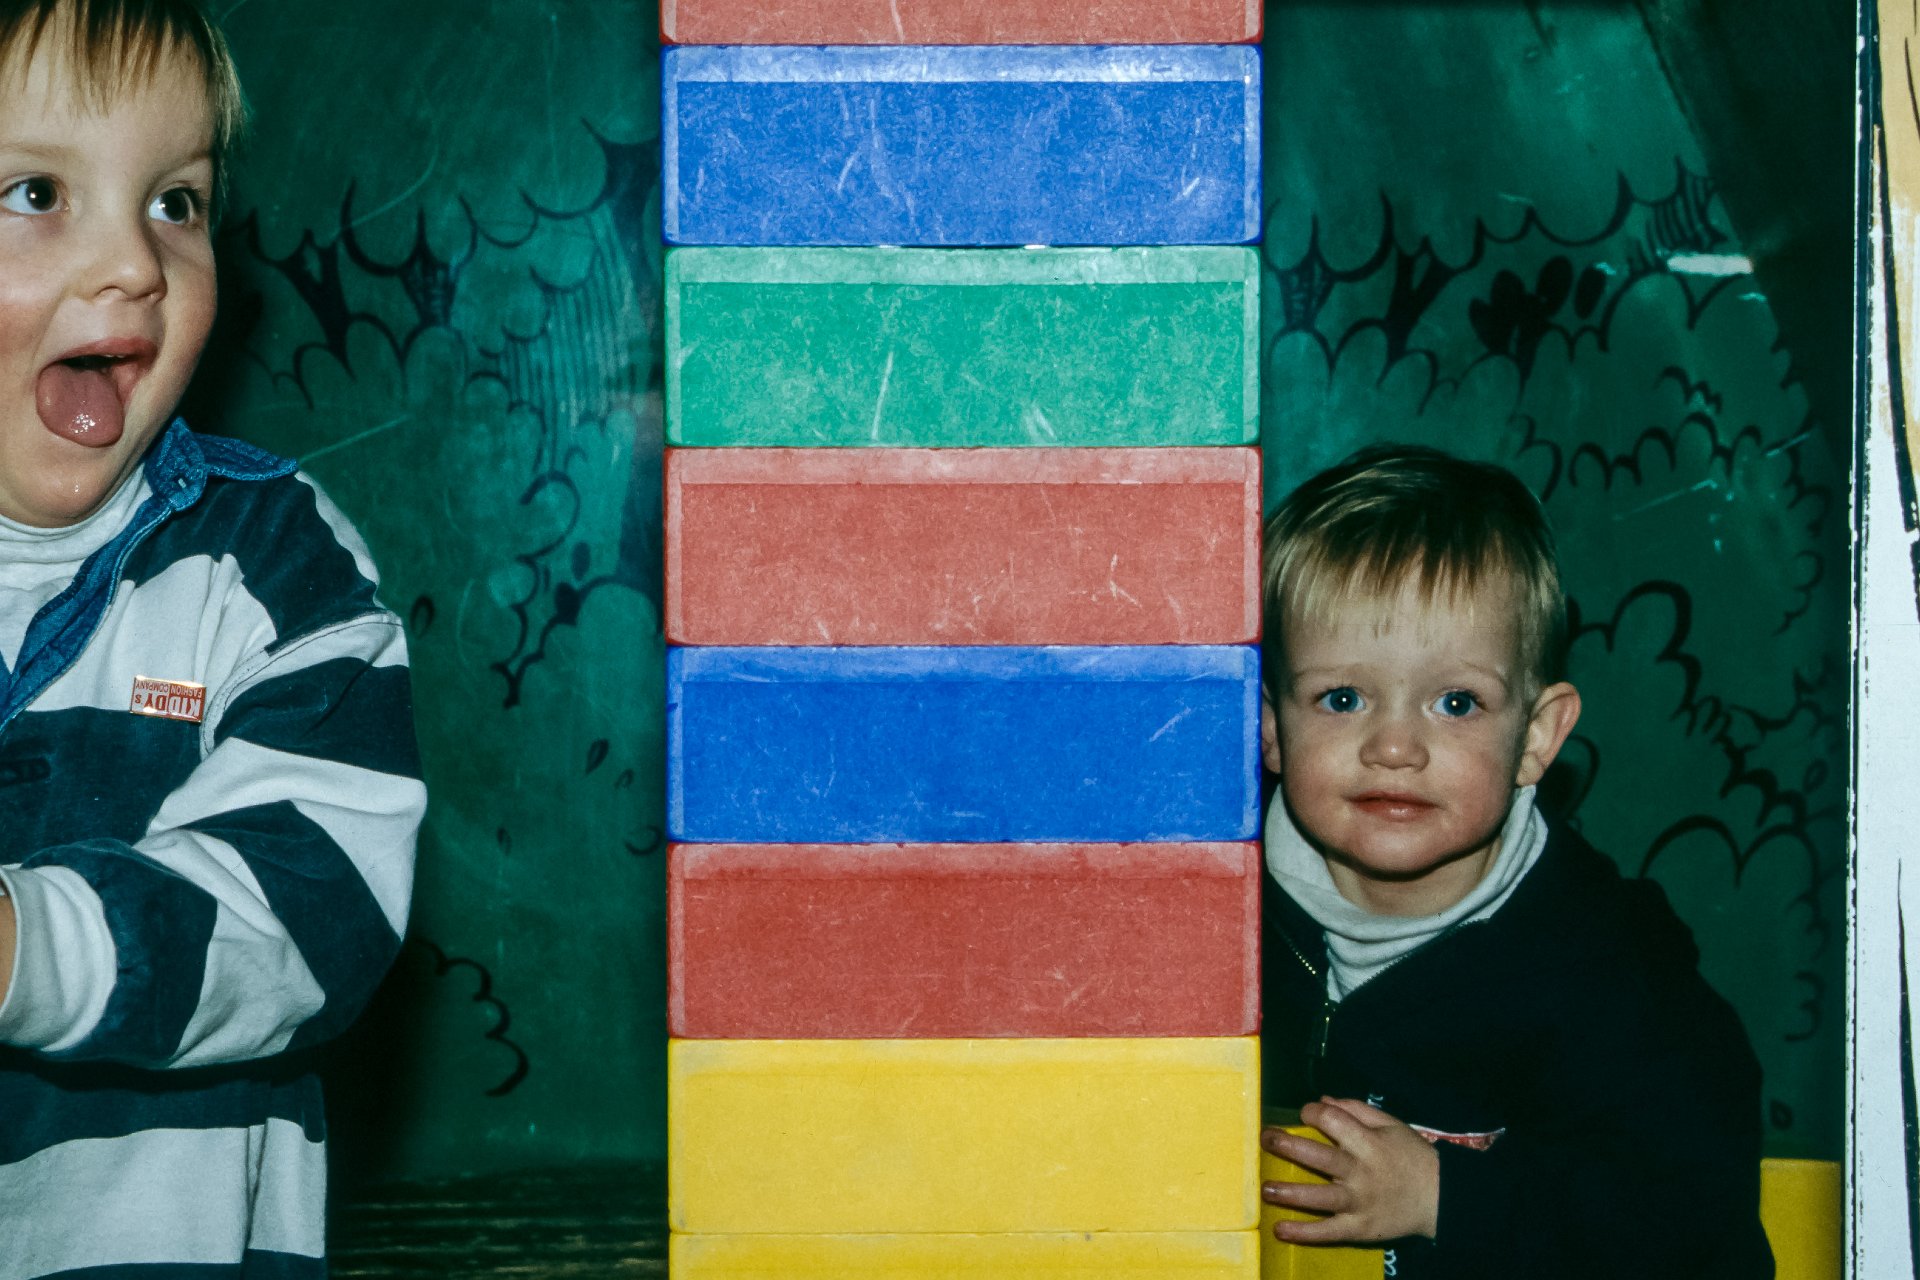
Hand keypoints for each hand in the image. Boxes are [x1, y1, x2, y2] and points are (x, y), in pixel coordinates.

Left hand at [1261, 1097, 1439, 1243]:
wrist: (1441, 1199)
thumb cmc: (1413, 1157)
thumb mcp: (1392, 1125)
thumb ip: (1356, 1110)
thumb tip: (1323, 1099)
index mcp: (1370, 1143)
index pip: (1334, 1121)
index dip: (1313, 1113)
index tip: (1304, 1113)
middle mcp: (1362, 1173)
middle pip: (1321, 1158)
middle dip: (1290, 1147)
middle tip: (1266, 1138)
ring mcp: (1359, 1203)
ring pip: (1319, 1198)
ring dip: (1290, 1193)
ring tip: (1265, 1188)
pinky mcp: (1359, 1228)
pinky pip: (1328, 1232)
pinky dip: (1304, 1233)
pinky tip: (1280, 1229)